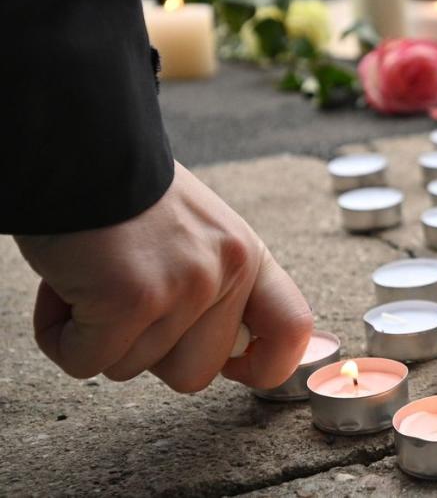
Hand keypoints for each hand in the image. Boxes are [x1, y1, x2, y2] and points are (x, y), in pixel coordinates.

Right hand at [16, 163, 312, 392]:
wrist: (78, 146)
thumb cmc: (122, 197)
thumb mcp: (196, 235)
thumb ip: (214, 286)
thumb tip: (226, 357)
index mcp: (247, 255)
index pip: (291, 330)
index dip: (265, 366)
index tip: (232, 369)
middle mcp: (228, 271)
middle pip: (195, 374)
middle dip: (146, 352)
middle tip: (120, 300)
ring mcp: (186, 286)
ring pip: (131, 369)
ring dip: (95, 335)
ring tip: (88, 277)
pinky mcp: (134, 298)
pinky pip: (87, 362)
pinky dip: (61, 337)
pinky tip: (63, 286)